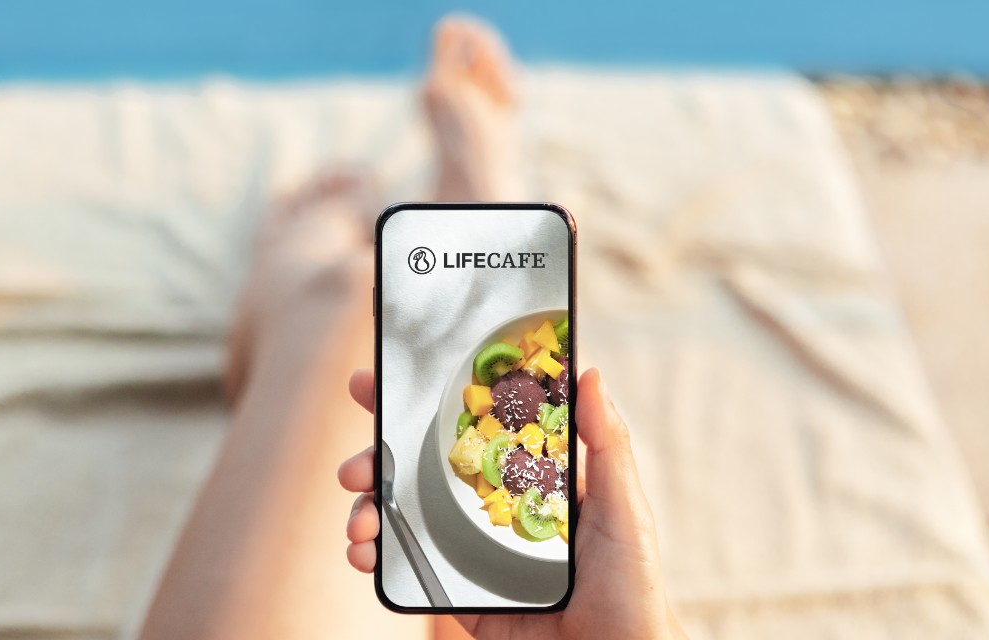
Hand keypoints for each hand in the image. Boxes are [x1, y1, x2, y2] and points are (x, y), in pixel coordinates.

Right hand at [339, 367, 688, 639]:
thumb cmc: (631, 586)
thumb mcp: (624, 508)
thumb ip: (606, 442)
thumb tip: (589, 373)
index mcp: (529, 475)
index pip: (470, 427)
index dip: (424, 402)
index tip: (382, 379)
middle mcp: (491, 505)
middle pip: (420, 466)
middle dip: (376, 454)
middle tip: (356, 462)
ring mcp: (469, 547)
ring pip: (403, 512)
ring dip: (368, 506)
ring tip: (360, 517)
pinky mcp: (457, 589)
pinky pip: (406, 566)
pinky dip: (375, 554)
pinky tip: (365, 553)